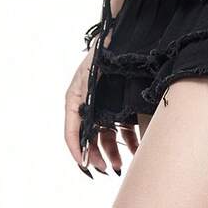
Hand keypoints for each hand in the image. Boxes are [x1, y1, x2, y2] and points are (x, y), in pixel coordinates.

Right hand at [64, 49, 138, 176]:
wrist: (121, 38)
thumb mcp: (90, 75)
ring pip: (106, 139)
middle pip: (89, 139)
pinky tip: (135, 151)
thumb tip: (84, 123)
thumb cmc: (102, 54)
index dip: (77, 149)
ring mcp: (104, 110)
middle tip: (105, 169)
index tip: (83, 164)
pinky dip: (128, 143)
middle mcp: (88, 108)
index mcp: (76, 101)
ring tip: (119, 165)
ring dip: (111, 154)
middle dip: (95, 156)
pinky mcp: (119, 110)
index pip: (72, 132)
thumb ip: (84, 98)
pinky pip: (122, 132)